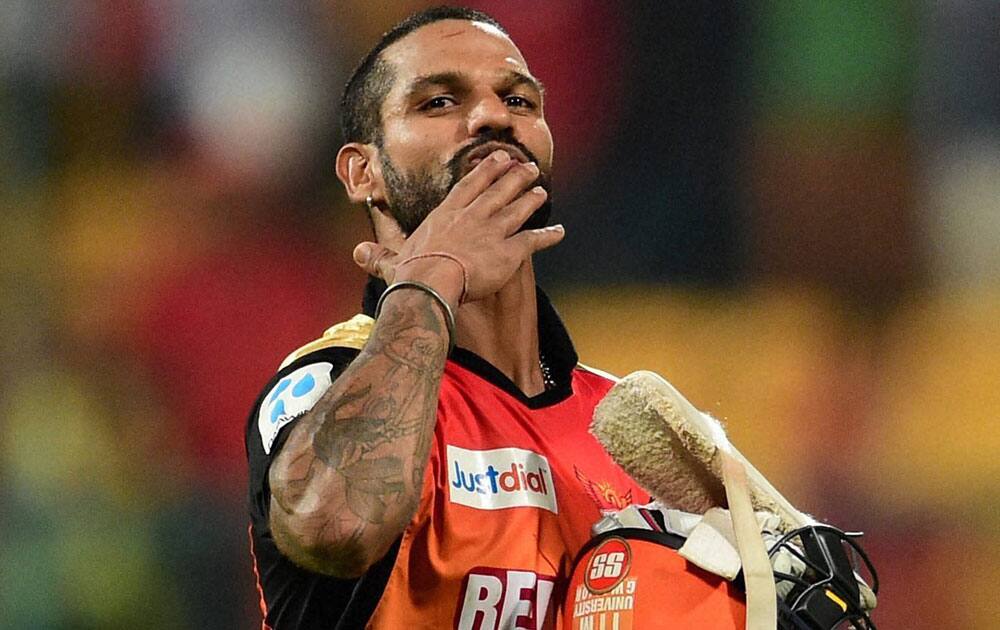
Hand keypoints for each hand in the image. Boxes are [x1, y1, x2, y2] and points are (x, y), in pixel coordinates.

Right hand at [352, 149, 564, 307]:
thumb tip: (359, 253)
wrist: (431, 284)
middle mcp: (472, 217)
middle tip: (526, 166)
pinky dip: (548, 235)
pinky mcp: (510, 251)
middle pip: (497, 190)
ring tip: (540, 189)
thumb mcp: (392, 262)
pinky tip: (559, 231)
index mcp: (446, 215)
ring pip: (516, 209)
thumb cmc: (410, 275)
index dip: (485, 171)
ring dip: (530, 198)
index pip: (468, 187)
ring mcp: (493, 231)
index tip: (497, 159)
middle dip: (513, 177)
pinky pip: (533, 240)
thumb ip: (379, 257)